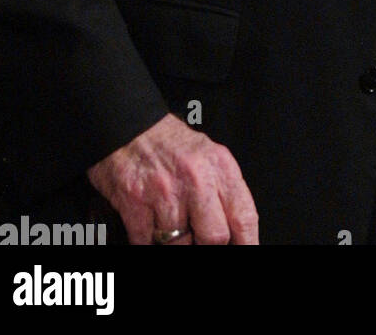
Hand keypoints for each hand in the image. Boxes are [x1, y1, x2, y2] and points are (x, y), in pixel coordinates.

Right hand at [87, 112, 258, 244]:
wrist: (129, 126)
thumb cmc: (170, 143)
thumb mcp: (208, 155)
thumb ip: (223, 190)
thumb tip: (235, 230)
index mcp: (219, 167)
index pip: (244, 216)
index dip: (247, 242)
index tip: (245, 250)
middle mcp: (196, 179)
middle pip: (214, 237)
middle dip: (206, 243)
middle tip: (199, 238)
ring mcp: (164, 194)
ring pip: (178, 245)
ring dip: (175, 241)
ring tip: (172, 223)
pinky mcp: (135, 205)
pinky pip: (146, 243)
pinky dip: (148, 240)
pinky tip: (150, 224)